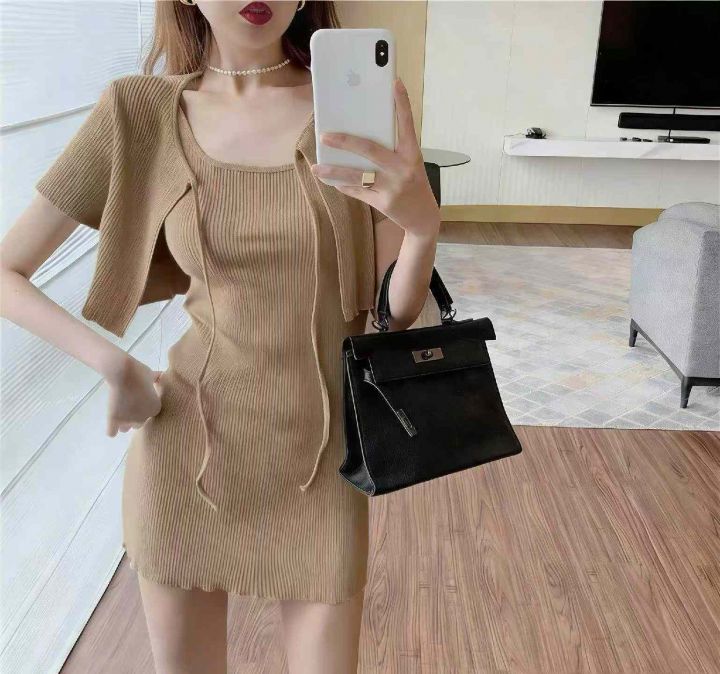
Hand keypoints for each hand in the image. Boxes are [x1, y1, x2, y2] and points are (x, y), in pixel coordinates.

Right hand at [104, 356, 163, 435]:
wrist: (124, 373)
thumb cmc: (139, 372)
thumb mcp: (151, 375)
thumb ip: (155, 379)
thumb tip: (160, 375)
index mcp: (155, 408)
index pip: (149, 416)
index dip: (143, 409)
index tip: (138, 401)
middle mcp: (143, 417)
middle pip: (138, 424)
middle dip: (133, 417)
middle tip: (128, 407)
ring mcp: (128, 420)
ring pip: (125, 429)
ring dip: (123, 423)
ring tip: (119, 414)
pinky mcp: (114, 419)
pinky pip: (112, 432)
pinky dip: (111, 429)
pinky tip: (111, 424)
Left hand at [310, 77, 439, 237]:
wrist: (423, 217)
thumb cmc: (414, 184)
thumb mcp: (410, 164)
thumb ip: (392, 150)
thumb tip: (361, 135)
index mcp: (412, 155)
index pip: (407, 125)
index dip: (402, 104)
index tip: (394, 83)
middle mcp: (403, 169)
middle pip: (370, 150)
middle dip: (345, 142)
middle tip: (324, 135)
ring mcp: (392, 187)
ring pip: (358, 176)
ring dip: (334, 171)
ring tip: (316, 167)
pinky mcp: (383, 203)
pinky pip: (358, 192)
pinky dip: (343, 185)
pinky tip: (330, 180)